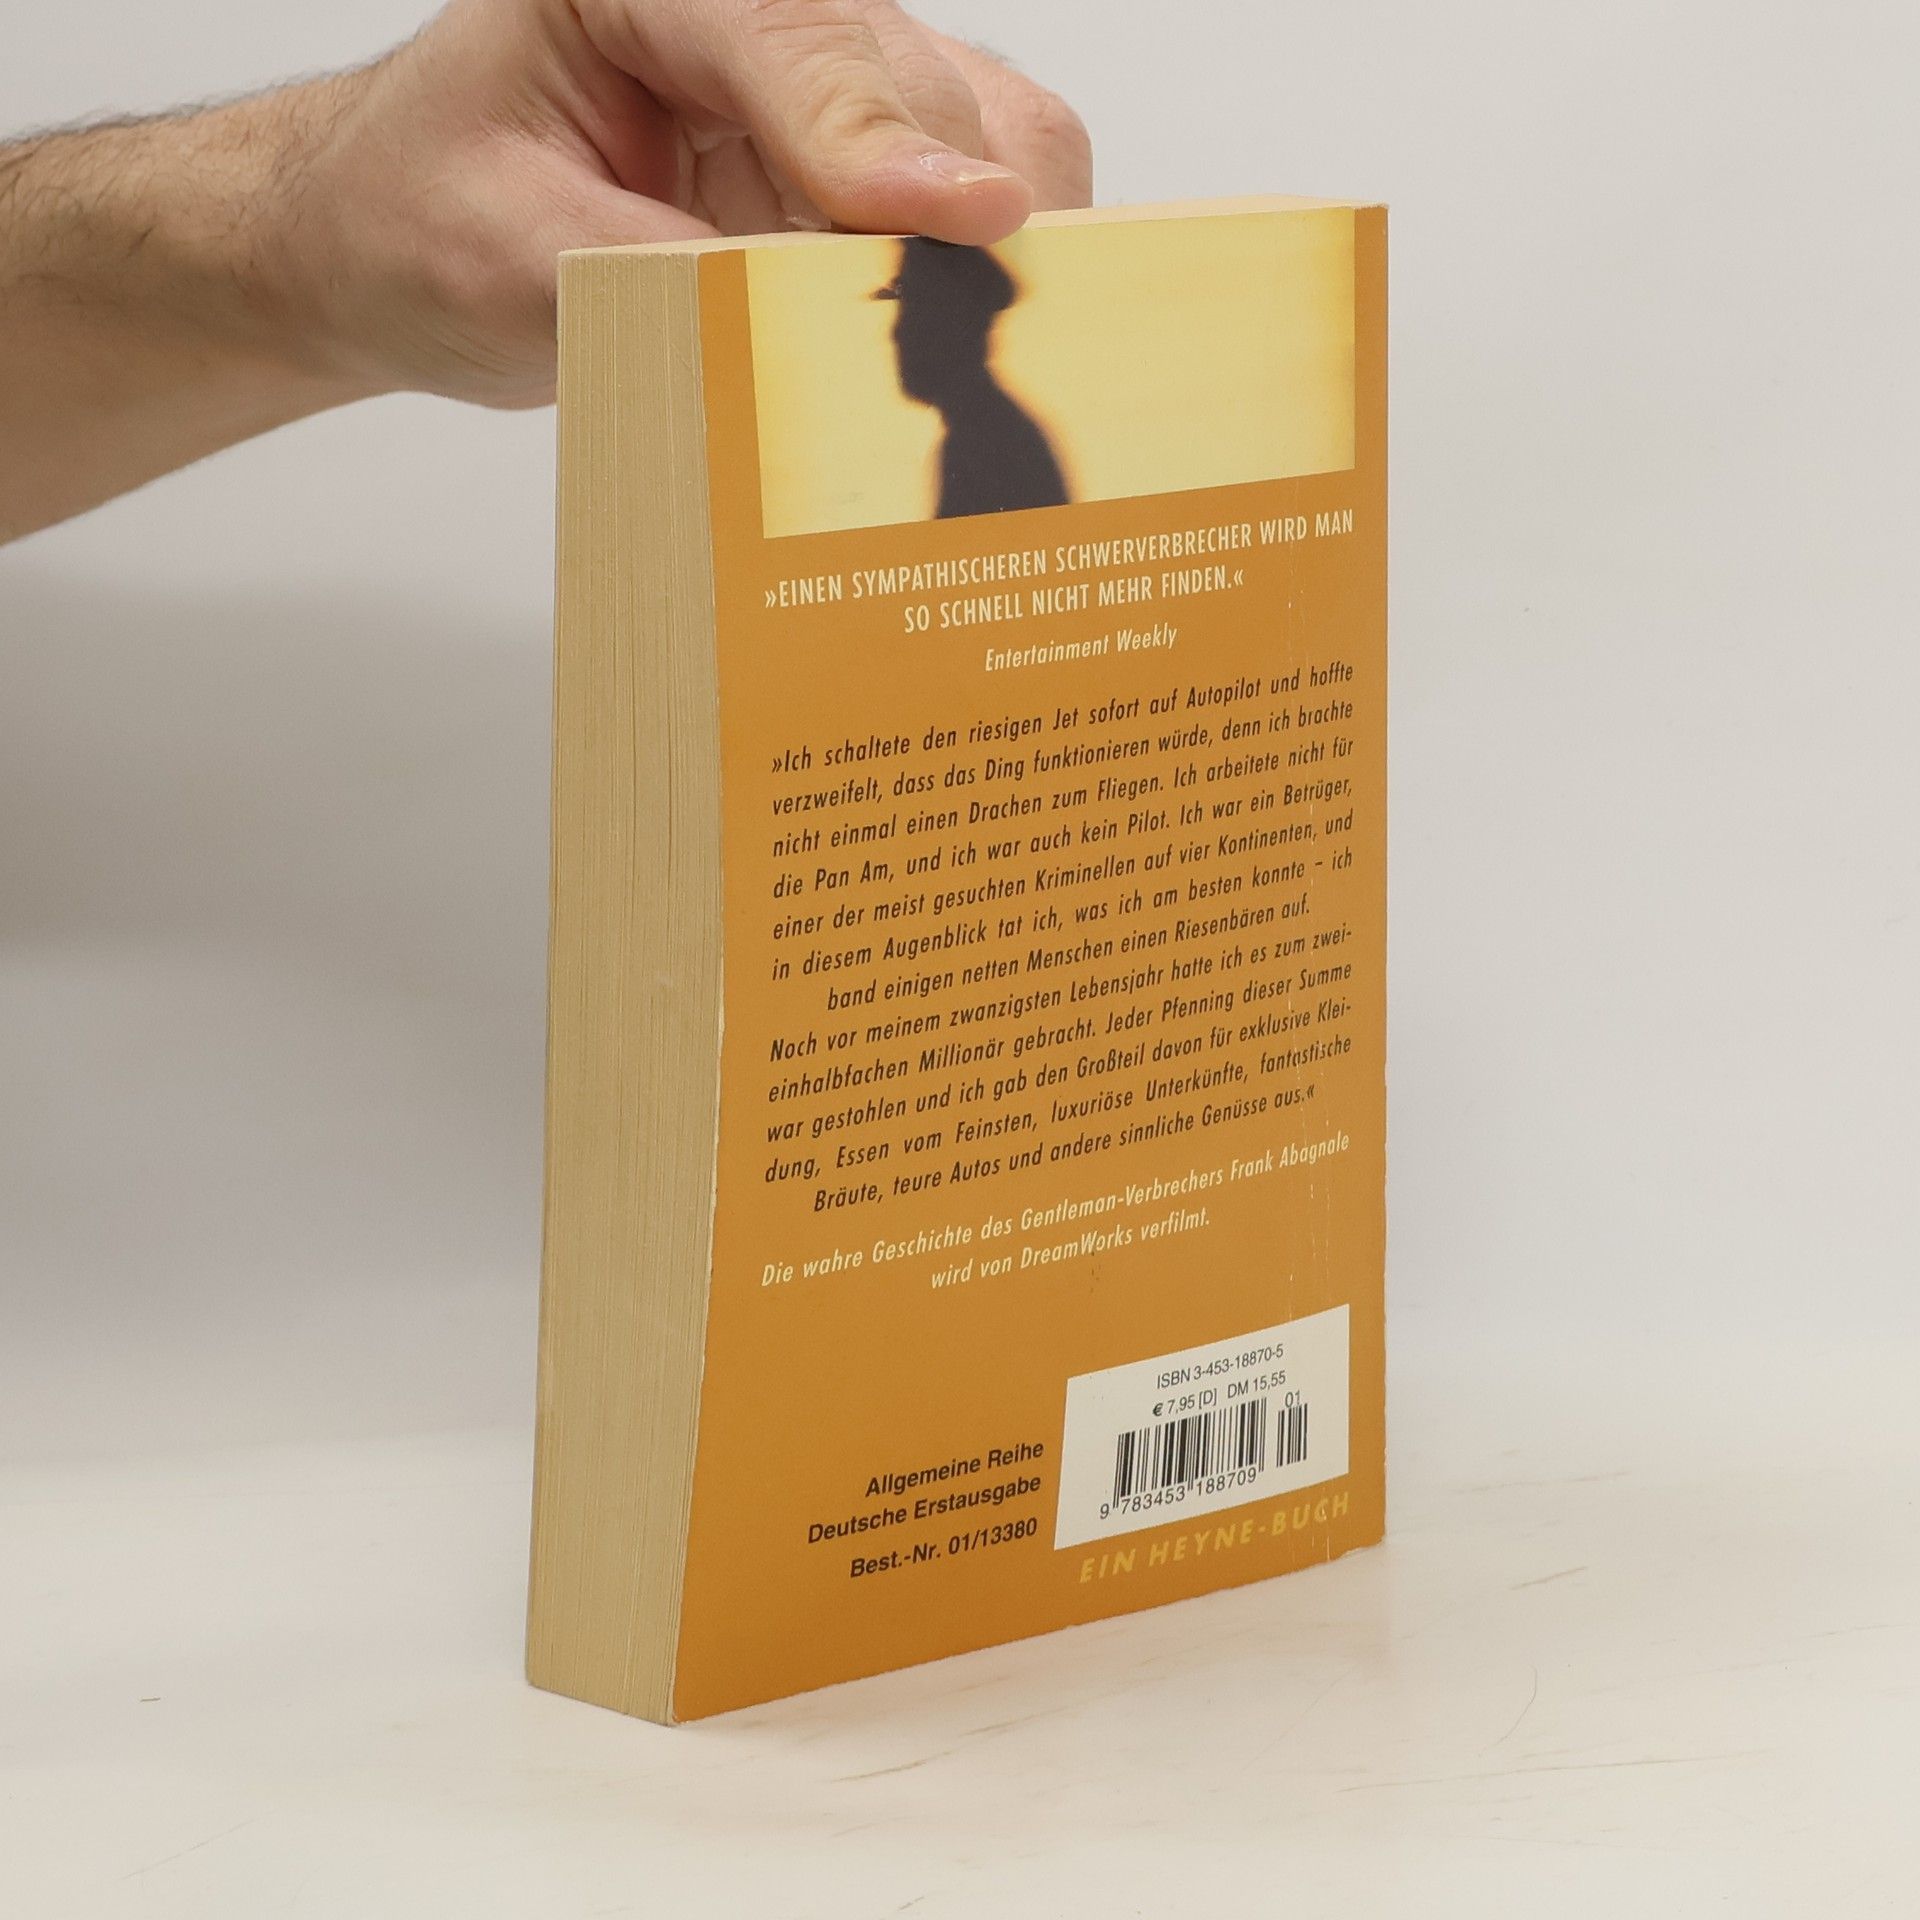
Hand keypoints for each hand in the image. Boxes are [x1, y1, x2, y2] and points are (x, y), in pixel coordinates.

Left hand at [275, 0, 1093, 406]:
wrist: (398, 232)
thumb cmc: (425, 219)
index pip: (796, 45)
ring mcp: (817, 74)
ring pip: (984, 132)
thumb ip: (668, 274)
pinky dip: (969, 275)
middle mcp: (747, 6)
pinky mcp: (852, 153)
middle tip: (951, 352)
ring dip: (979, 254)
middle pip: (918, 86)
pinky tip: (936, 336)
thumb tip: (821, 316)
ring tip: (941, 355)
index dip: (883, 142)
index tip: (969, 221)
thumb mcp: (515, 259)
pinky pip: (968, 197)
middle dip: (950, 222)